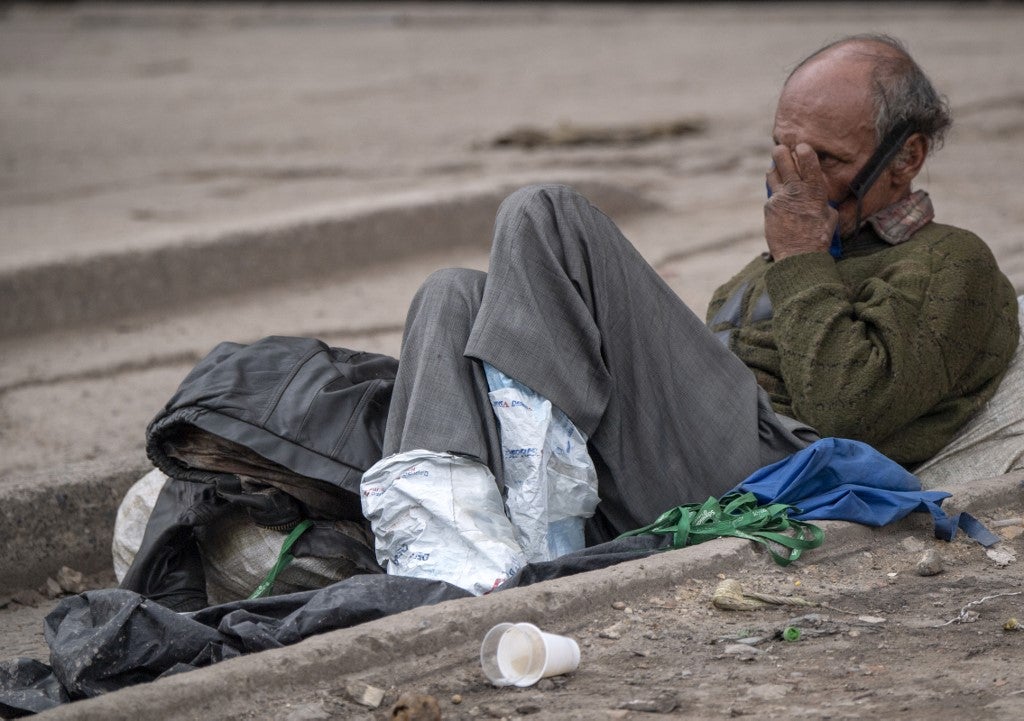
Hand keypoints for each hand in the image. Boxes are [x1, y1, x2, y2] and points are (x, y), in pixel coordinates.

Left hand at [764, 143, 837, 260]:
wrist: (799, 256)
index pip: (807, 159)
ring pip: (772, 173)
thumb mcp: (830, 215)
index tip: (801, 147)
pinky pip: (771, 193)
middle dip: (781, 151)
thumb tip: (820, 197)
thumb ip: (823, 201)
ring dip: (775, 169)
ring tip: (778, 170)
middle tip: (781, 150)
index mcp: (815, 190)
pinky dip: (775, 193)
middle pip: (782, 159)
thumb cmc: (818, 237)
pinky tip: (780, 200)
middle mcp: (796, 190)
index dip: (803, 149)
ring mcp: (780, 197)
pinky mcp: (769, 206)